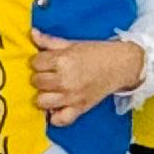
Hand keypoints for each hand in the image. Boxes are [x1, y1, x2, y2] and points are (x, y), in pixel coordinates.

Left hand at [30, 32, 146, 125]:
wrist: (120, 65)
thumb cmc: (96, 52)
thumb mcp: (72, 44)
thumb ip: (50, 41)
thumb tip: (32, 33)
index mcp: (63, 60)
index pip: (36, 63)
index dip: (39, 61)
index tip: (47, 61)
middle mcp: (65, 80)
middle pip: (36, 82)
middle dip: (41, 76)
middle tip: (50, 74)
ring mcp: (71, 97)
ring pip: (42, 101)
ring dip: (45, 95)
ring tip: (52, 90)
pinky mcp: (79, 109)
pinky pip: (59, 120)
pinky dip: (56, 116)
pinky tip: (58, 106)